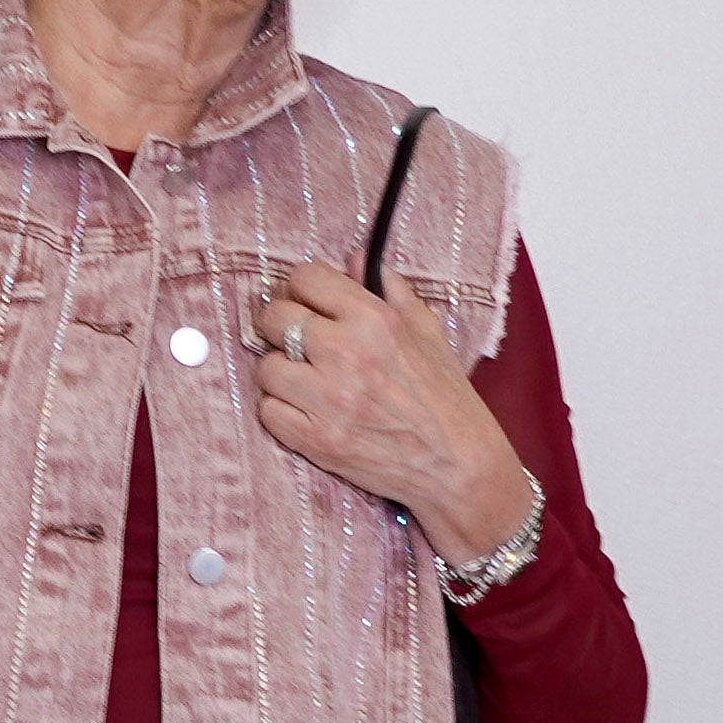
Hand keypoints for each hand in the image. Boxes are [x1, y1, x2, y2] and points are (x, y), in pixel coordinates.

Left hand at [250, 260, 534, 568]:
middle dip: (280, 325)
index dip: (300, 288)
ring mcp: (328, 399)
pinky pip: (268, 411)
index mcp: (374, 319)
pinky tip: (306, 411)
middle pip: (273, 318)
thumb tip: (354, 258)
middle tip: (296, 341)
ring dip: (280, 372)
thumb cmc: (444, 396)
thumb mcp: (427, 330)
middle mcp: (345, 353)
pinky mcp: (316, 439)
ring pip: (266, 367)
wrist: (455, 464)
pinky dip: (281, 410)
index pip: (304, 278)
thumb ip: (389, 290)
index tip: (305, 303)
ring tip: (304, 381)